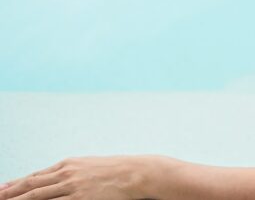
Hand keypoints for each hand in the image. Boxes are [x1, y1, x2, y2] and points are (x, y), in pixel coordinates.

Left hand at [0, 156, 146, 199]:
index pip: (34, 177)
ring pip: (36, 196)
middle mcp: (66, 174)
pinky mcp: (81, 199)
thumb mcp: (90, 166)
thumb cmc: (116, 171)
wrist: (136, 173)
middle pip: (30, 186)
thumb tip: (55, 180)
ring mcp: (72, 187)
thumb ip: (71, 173)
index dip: (14, 184)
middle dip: (9, 193)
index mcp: (68, 164)